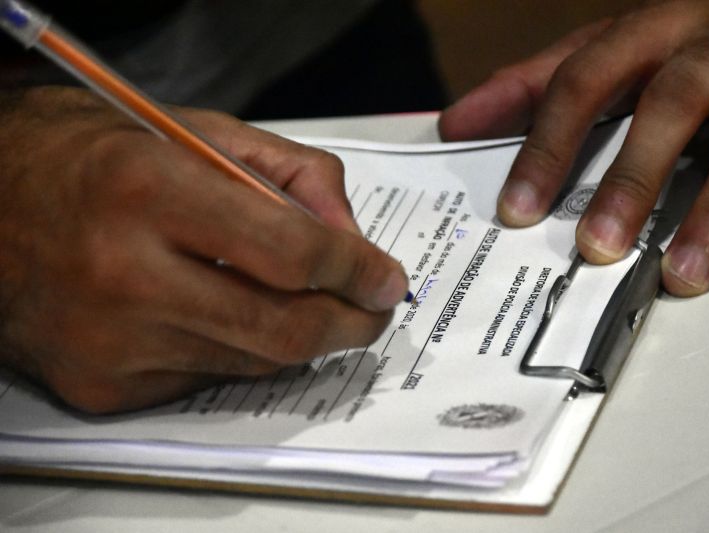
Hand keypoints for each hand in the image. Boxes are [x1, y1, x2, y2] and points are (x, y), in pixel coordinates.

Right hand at [0, 87, 408, 412]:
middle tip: (371, 311)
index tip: (385, 279)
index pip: (289, 252)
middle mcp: (123, 273)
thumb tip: (350, 239)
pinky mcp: (101, 386)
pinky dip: (238, 349)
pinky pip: (207, 378)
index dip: (355, 270)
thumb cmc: (96, 158)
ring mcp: (110, 342)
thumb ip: (290, 175)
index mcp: (148, 188)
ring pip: (252, 361)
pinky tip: (224, 314)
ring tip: (305, 304)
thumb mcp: (197, 132)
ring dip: (296, 337)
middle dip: (349, 325)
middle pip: (282, 329)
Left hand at [440, 0, 708, 295]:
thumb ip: (535, 86)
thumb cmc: (686, 44)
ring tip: (681, 272)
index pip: (584, 79)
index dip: (548, 145)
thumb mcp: (608, 51)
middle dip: (633, 178)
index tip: (518, 209)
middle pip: (672, 103)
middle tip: (597, 245)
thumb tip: (456, 123)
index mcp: (650, 30)